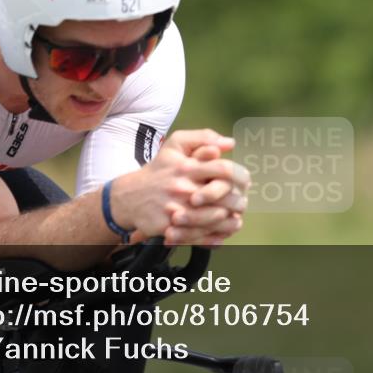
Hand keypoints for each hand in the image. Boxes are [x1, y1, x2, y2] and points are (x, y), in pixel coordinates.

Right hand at [108, 129, 247, 240]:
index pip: (224, 170)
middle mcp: (183, 187)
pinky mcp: (169, 227)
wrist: (129, 196)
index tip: (244, 182)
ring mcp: (176, 209)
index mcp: (187, 166)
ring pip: (215, 218)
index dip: (240, 176)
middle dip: (238, 200)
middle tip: (241, 202)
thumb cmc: (159, 170)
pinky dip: (216, 235)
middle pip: (224, 196)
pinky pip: (200, 235)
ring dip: (230, 219)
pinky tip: (222, 231)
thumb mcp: (176, 145)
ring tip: (234, 216)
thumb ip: (203, 137)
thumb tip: (230, 142)